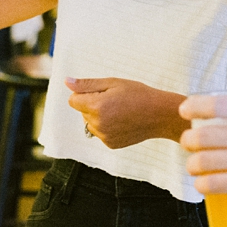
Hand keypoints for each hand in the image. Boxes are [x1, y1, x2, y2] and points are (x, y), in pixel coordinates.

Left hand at [67, 77, 187, 148]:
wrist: (159, 114)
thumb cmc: (138, 94)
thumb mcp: (112, 83)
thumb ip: (87, 84)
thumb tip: (66, 82)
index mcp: (97, 107)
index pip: (73, 100)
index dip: (85, 94)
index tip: (101, 92)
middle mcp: (98, 124)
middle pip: (82, 112)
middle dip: (92, 104)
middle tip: (114, 100)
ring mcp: (104, 136)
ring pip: (89, 123)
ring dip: (98, 117)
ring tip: (119, 111)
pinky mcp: (110, 144)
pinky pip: (100, 133)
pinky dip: (106, 127)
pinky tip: (122, 121)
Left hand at [179, 94, 226, 216]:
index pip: (218, 104)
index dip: (196, 106)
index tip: (184, 110)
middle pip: (204, 134)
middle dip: (189, 140)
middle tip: (188, 143)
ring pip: (204, 160)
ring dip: (192, 164)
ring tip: (193, 167)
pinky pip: (214, 183)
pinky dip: (202, 184)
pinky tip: (203, 184)